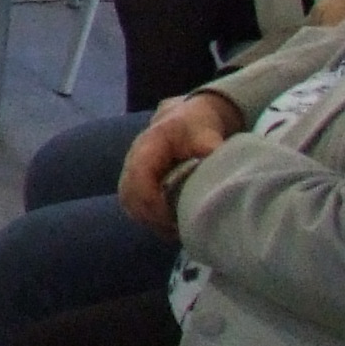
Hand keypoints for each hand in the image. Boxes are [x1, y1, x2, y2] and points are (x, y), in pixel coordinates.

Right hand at [120, 89, 240, 235]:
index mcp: (148, 145)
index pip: (138, 177)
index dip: (151, 201)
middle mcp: (133, 157)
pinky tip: (167, 225)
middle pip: (128, 194)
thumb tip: (216, 169)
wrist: (191, 115)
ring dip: (147, 219)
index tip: (171, 218)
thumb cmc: (197, 124)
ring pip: (128, 201)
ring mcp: (131, 168)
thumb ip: (209, 149)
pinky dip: (147, 217)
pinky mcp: (135, 179)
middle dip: (149, 216)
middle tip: (175, 229)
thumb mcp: (206, 132)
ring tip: (172, 230)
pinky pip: (132, 202)